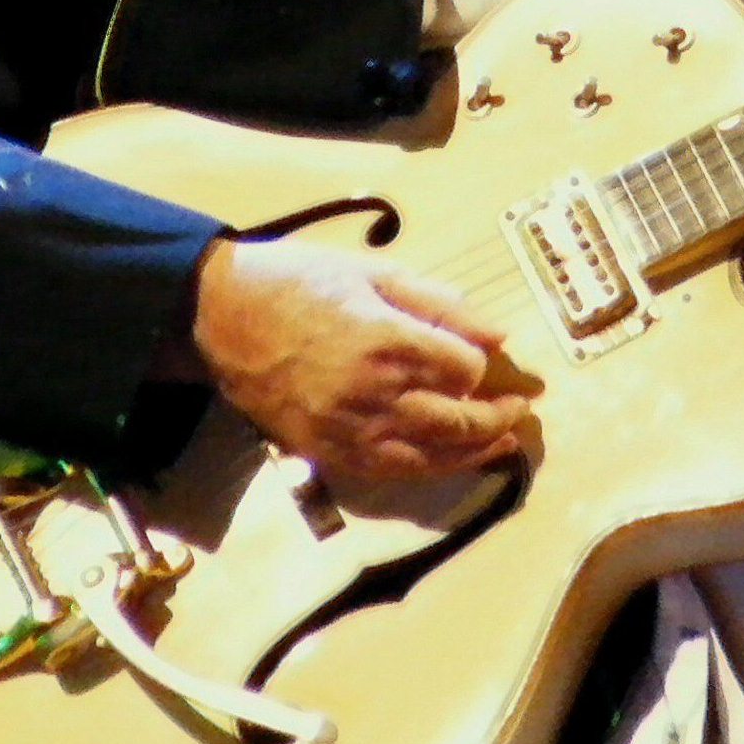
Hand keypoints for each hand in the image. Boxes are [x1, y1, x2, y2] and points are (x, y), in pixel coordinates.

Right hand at [190, 236, 534, 482]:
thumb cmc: (301, 282)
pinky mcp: (327, 452)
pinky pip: (392, 472)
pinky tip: (450, 459)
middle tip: (520, 410)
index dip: (483, 365)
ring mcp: (349, 429)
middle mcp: (373, 392)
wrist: (223, 316)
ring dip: (474, 452)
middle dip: (497, 417)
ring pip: (431, 455)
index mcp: (388, 340)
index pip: (465, 368)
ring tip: (502, 442)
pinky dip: (429, 468)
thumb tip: (497, 335)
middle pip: (458, 419)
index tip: (489, 359)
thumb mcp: (374, 272)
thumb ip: (440, 304)